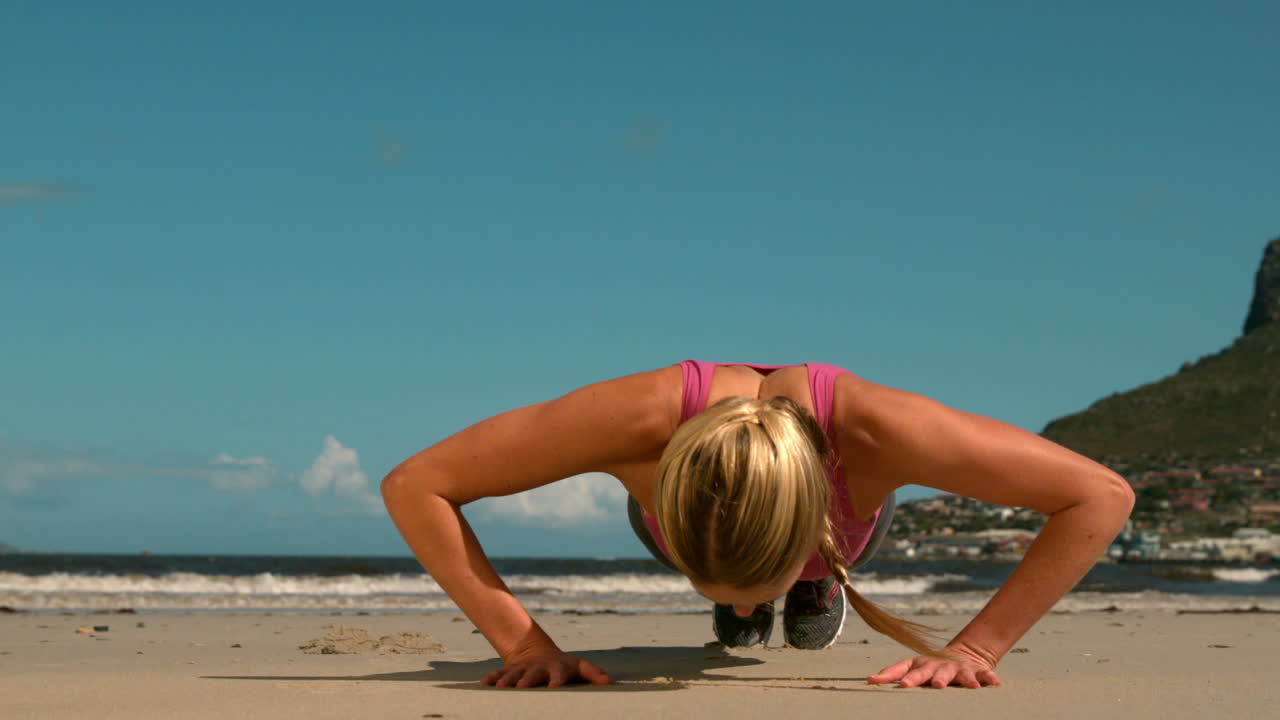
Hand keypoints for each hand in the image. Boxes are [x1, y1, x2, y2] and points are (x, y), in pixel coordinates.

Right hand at [481, 650, 610, 687]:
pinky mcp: (509, 670)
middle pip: (534, 673)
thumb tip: (608, 680)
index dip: (557, 679)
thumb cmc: (564, 666)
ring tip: (502, 687)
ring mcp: (523, 669)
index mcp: (557, 668)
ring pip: (514, 673)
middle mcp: (539, 668)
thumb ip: (593, 673)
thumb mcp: (579, 667)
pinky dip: (491, 678)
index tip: (555, 687)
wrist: (537, 652)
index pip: (559, 673)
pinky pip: (498, 673)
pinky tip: (483, 684)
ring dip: (507, 680)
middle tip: (522, 686)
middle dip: (528, 679)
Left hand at [868, 645, 1001, 688]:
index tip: (892, 684)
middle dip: (930, 679)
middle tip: (929, 685)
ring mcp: (959, 668)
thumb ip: (892, 673)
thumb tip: (868, 680)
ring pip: (960, 674)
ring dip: (964, 679)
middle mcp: (939, 666)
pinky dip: (990, 679)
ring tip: (970, 686)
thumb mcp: (913, 668)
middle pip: (932, 672)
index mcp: (921, 665)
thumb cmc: (931, 667)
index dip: (895, 674)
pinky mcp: (978, 672)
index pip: (905, 668)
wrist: (965, 654)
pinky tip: (996, 685)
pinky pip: (986, 675)